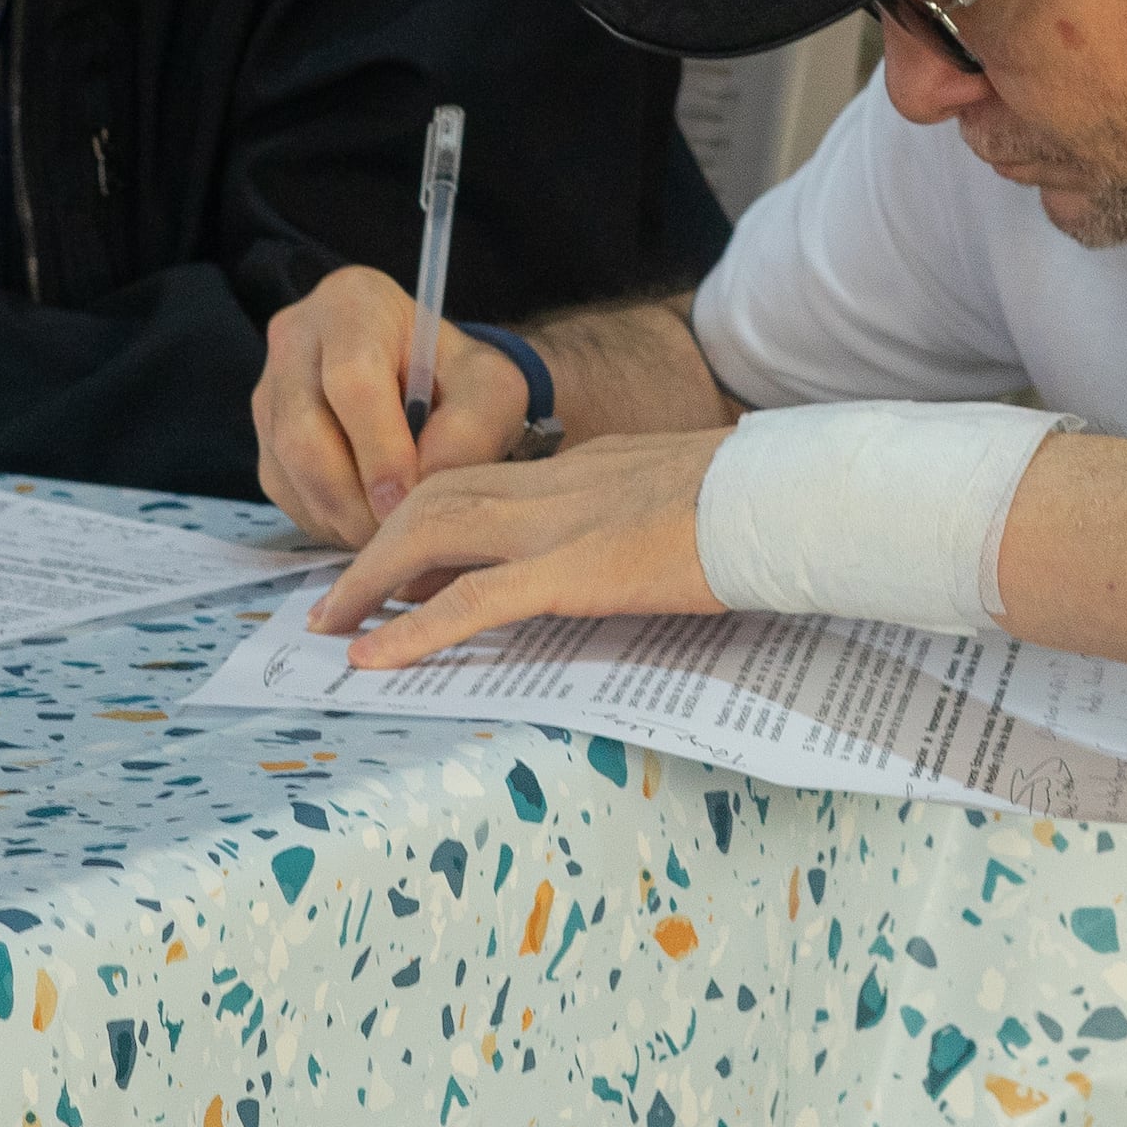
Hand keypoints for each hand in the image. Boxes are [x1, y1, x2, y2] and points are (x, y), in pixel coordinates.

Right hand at [252, 262, 533, 546]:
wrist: (429, 384)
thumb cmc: (458, 379)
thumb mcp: (491, 390)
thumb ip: (470, 430)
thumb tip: (418, 486)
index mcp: (353, 304)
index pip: (352, 381)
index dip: (379, 450)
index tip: (408, 498)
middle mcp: (296, 337)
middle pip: (304, 432)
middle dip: (354, 497)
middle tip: (398, 531)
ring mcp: (270, 388)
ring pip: (288, 468)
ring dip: (340, 516)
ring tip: (389, 530)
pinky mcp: (263, 435)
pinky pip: (283, 489)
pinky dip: (326, 519)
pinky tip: (366, 518)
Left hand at [305, 429, 725, 668]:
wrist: (791, 496)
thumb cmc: (761, 503)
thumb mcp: (685, 491)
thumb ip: (640, 509)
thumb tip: (634, 539)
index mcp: (585, 468)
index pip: (481, 482)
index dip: (425, 517)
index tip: (394, 558)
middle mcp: (557, 485)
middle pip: (436, 498)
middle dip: (376, 545)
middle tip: (338, 598)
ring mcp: (559, 525)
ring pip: (433, 534)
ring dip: (372, 579)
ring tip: (334, 625)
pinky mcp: (573, 571)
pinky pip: (473, 600)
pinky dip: (412, 628)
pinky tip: (373, 657)